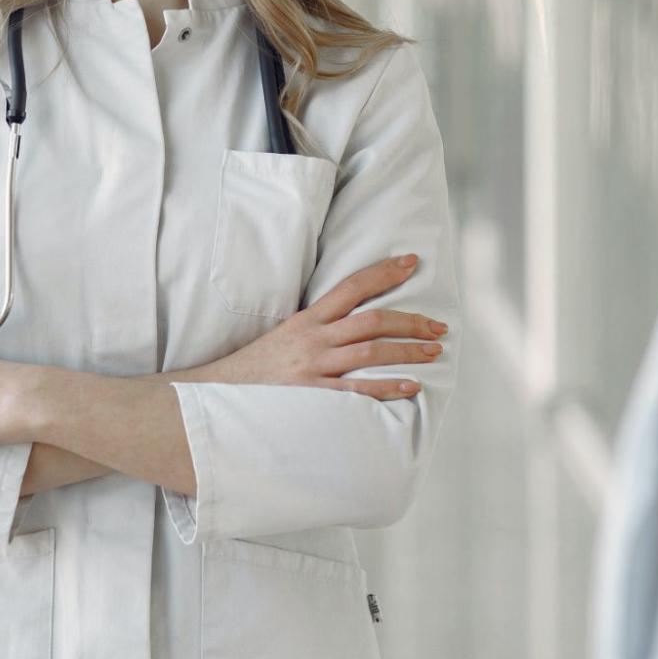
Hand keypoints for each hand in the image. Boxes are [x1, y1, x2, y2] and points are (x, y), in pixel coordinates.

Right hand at [179, 254, 445, 399]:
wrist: (218, 395)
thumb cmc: (255, 369)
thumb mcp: (285, 337)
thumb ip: (317, 329)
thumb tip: (354, 323)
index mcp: (307, 319)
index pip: (352, 286)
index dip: (384, 272)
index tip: (412, 263)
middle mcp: (313, 338)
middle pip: (372, 319)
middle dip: (411, 320)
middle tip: (439, 326)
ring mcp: (313, 366)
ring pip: (371, 350)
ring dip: (408, 350)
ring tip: (434, 351)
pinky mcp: (312, 395)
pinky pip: (357, 390)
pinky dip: (387, 386)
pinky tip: (411, 386)